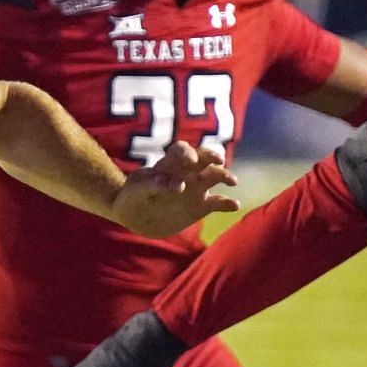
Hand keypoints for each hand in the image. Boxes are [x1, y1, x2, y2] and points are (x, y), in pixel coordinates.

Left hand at [109, 142, 239, 238]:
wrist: (133, 215)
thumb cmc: (132, 196)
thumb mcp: (137, 189)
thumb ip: (155, 184)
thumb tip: (179, 186)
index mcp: (169, 164)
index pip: (182, 150)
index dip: (188, 152)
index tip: (190, 160)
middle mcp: (186, 173)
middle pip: (204, 157)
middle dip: (212, 156)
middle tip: (218, 161)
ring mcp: (195, 189)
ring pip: (215, 176)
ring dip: (225, 175)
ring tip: (231, 181)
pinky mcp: (200, 206)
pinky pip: (218, 202)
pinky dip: (227, 203)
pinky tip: (235, 206)